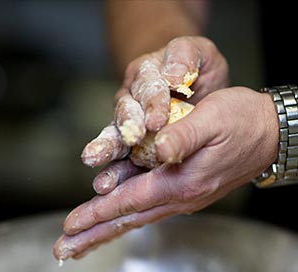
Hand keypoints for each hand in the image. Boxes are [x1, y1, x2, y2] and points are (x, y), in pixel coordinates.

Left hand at [53, 87, 278, 259]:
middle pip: (127, 220)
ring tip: (78, 244)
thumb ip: (183, 135)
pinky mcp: (186, 191)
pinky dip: (123, 219)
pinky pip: (147, 210)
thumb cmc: (243, 120)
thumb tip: (159, 150)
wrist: (274, 134)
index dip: (97, 213)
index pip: (130, 202)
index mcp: (183, 182)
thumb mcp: (214, 119)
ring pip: (135, 219)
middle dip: (92, 236)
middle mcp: (181, 198)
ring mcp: (184, 198)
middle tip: (62, 251)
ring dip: (104, 232)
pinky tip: (111, 222)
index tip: (70, 226)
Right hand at [81, 36, 228, 172]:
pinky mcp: (133, 150)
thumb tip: (174, 76)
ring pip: (116, 141)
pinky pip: (123, 163)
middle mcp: (132, 100)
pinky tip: (107, 192)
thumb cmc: (196, 69)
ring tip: (98, 170)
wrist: (194, 89)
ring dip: (108, 155)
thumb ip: (185, 56)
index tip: (156, 121)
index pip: (148, 87)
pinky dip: (116, 177)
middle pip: (124, 114)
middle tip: (128, 140)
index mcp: (146, 74)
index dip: (152, 104)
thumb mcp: (198, 52)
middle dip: (124, 129)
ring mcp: (129, 127)